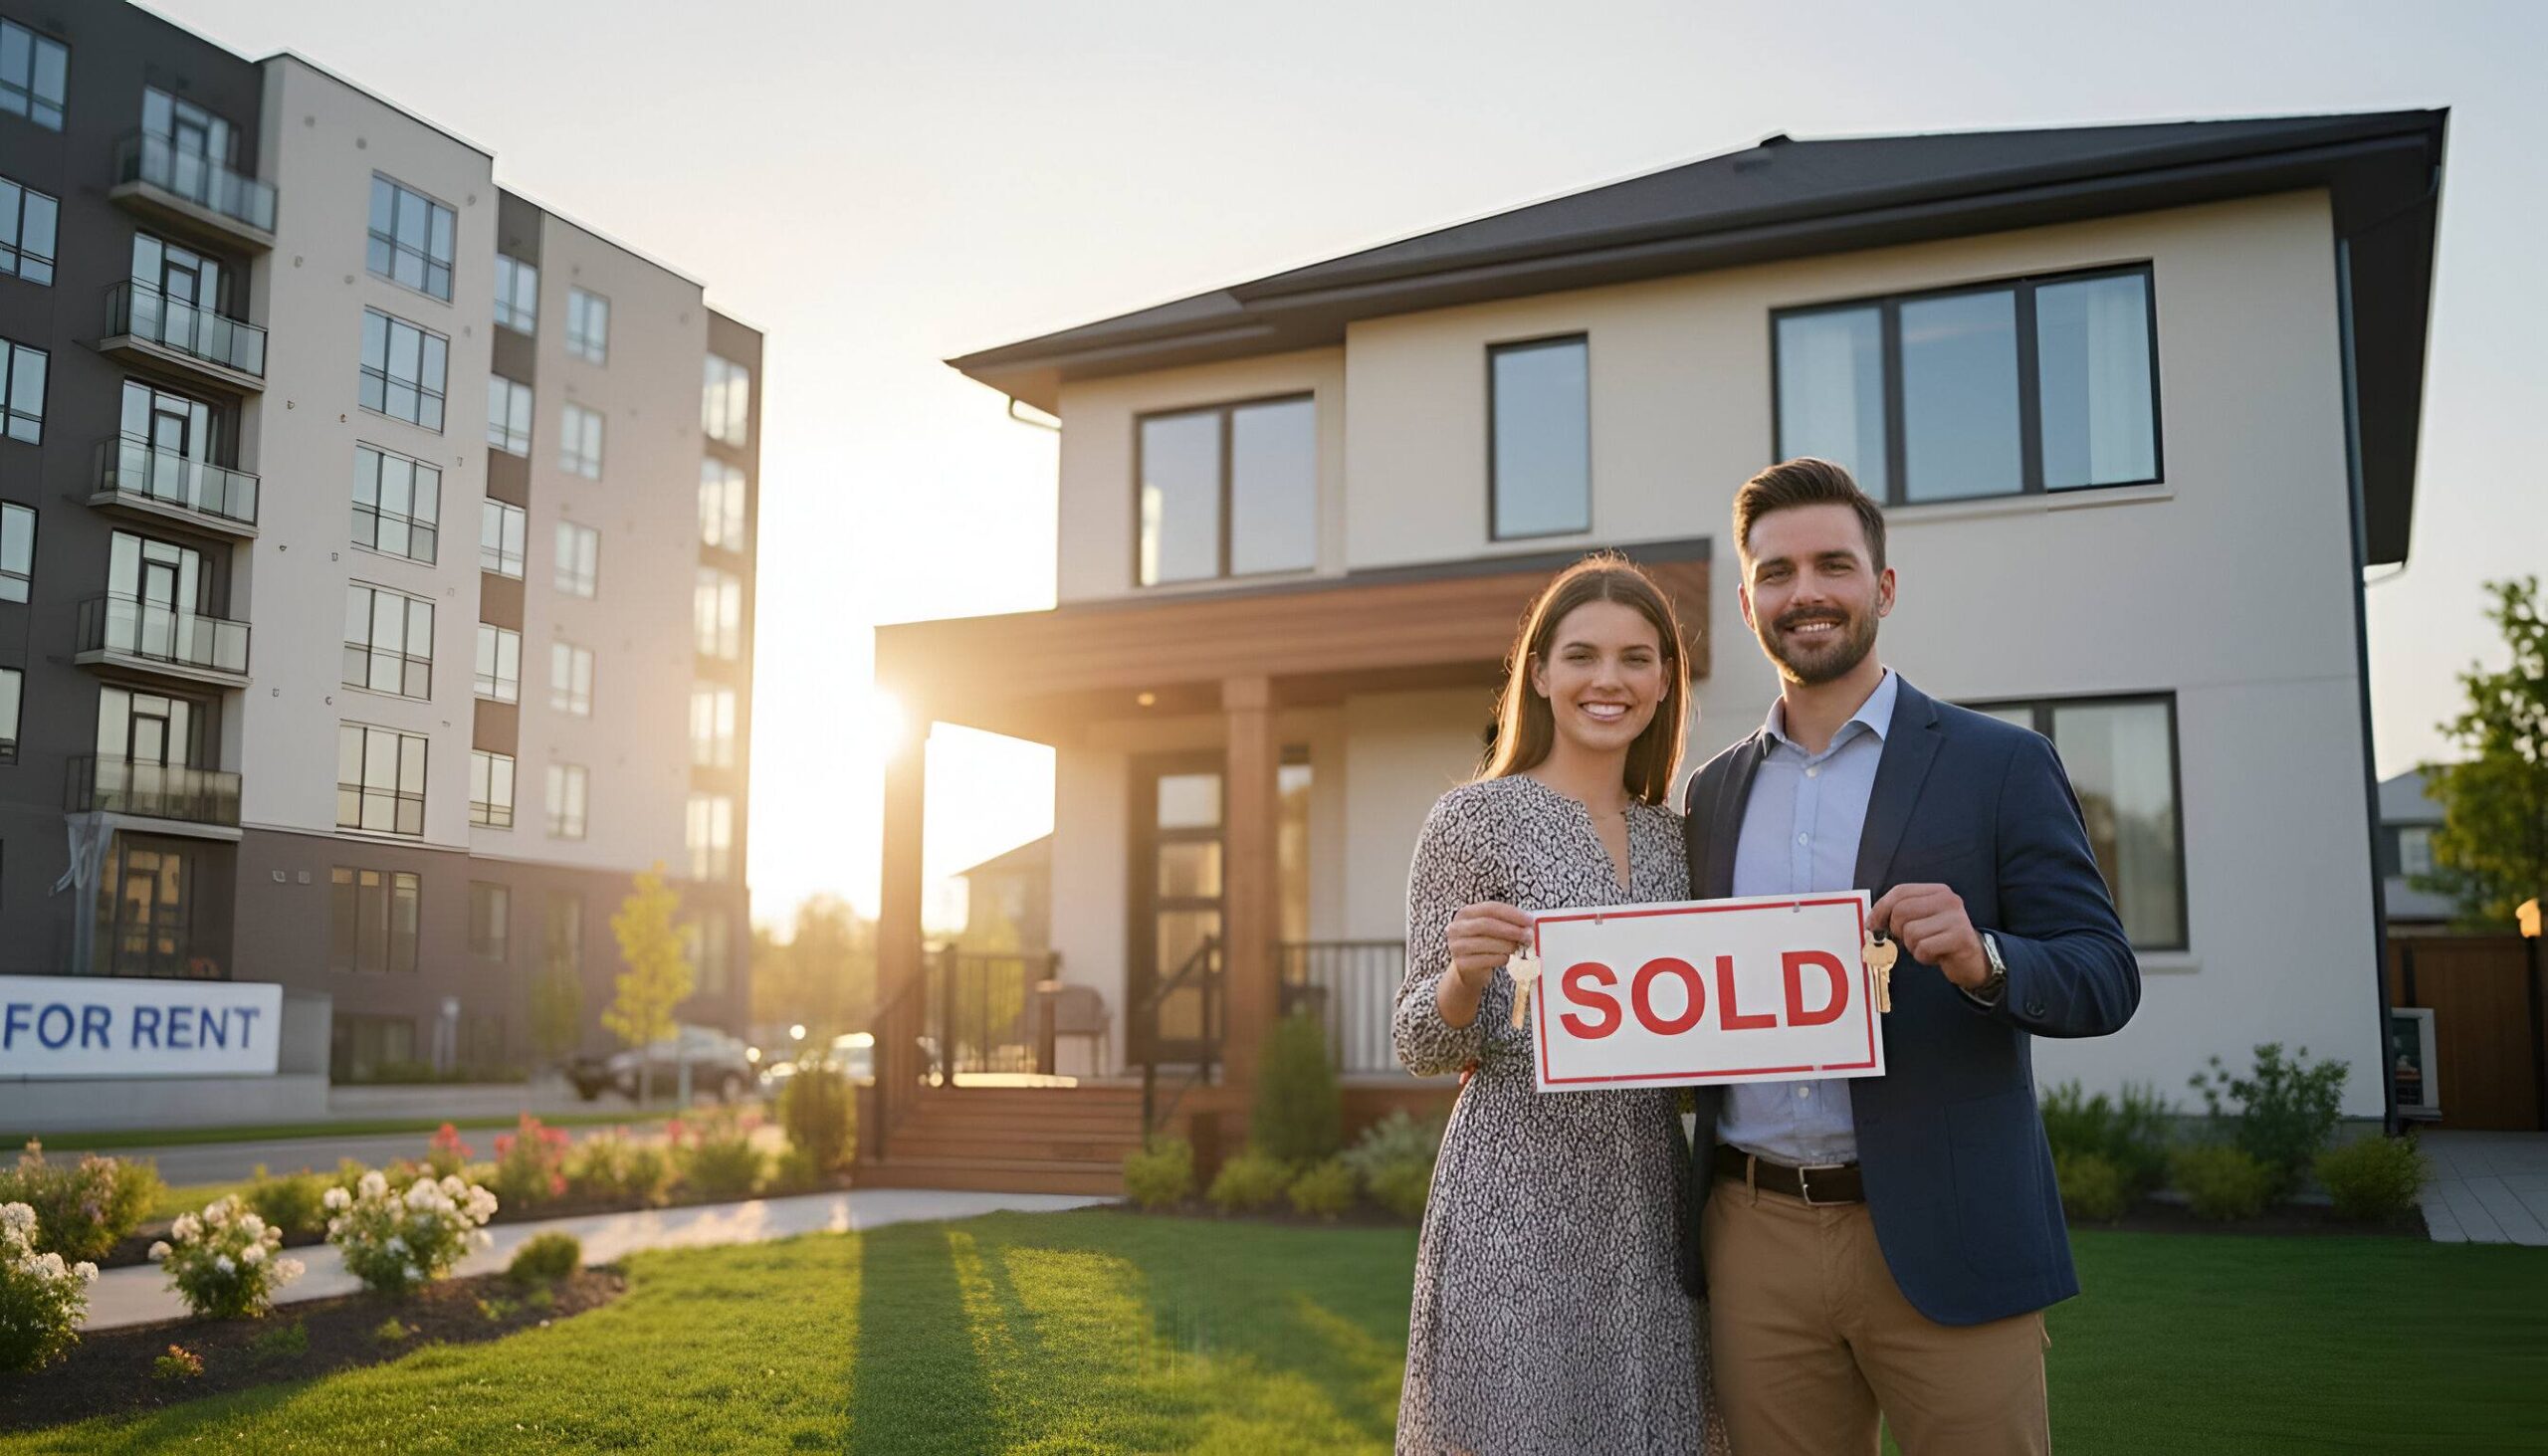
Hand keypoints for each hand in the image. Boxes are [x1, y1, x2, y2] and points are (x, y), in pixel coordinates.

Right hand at [1446, 901, 1531, 990]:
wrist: (1468, 970)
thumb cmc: (1484, 944)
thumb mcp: (1491, 930)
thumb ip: (1507, 923)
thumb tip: (1530, 925)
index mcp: (1465, 913)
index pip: (1490, 908)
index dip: (1512, 913)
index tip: (1530, 920)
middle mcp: (1457, 927)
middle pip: (1486, 924)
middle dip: (1511, 930)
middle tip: (1528, 936)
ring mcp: (1456, 946)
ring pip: (1486, 943)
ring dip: (1507, 945)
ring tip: (1518, 948)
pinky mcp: (1461, 964)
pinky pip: (1485, 960)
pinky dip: (1500, 959)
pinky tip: (1507, 958)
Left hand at [1869, 883, 1989, 989]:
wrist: (1973, 960)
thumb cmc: (1940, 939)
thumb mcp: (1921, 920)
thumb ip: (1899, 914)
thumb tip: (1871, 923)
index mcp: (1937, 891)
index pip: (1900, 891)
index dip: (1881, 909)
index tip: (1873, 925)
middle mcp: (1948, 900)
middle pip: (1901, 911)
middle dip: (1898, 931)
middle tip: (1909, 940)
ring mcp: (1956, 918)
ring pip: (1911, 932)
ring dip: (1913, 946)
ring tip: (1927, 947)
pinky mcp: (1960, 938)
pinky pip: (1924, 948)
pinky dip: (1923, 957)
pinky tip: (1935, 956)